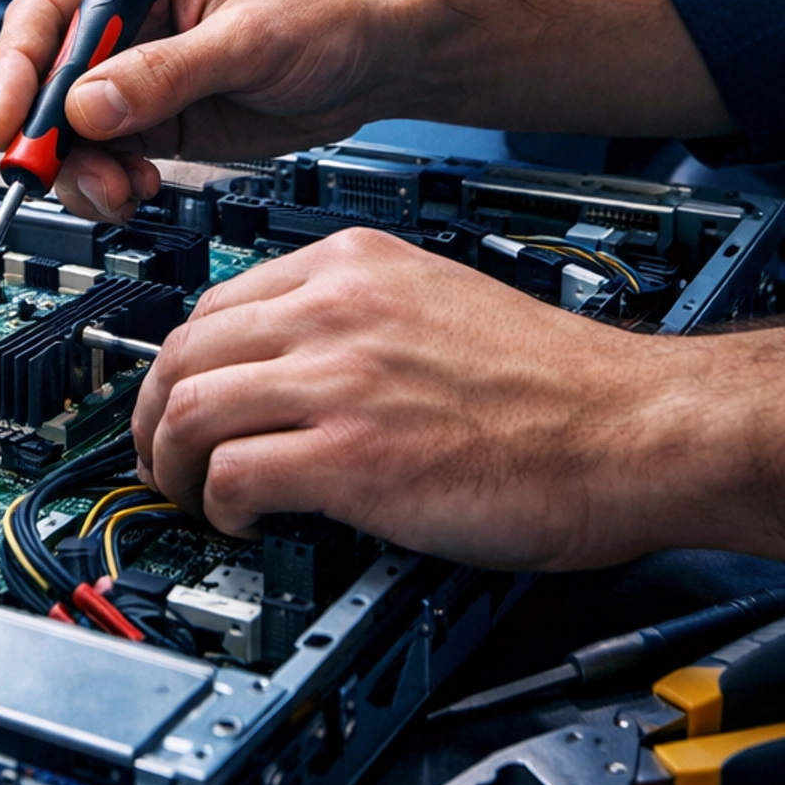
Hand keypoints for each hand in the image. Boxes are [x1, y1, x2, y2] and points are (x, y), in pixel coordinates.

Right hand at [0, 0, 395, 219]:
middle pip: (45, 79)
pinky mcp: (156, 118)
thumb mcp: (248, 40)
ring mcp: (137, 72)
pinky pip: (105, 156)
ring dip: (80, 169)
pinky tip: (136, 192)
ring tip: (120, 192)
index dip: (16, 68)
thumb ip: (166, 73)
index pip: (46, 14)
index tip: (9, 122)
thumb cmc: (326, 15)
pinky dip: (108, 183)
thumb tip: (86, 106)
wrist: (378, 57)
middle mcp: (126, 19)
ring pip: (69, 129)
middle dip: (46, 135)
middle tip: (55, 178)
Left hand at [130, 227, 690, 570]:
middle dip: (150, 415)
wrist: (633, 427)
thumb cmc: (557, 384)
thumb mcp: (439, 302)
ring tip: (185, 499)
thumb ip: (361, 317)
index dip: (180, 362)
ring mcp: (339, 378)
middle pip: (184, 350)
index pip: (217, 301)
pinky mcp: (350, 457)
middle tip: (158, 459)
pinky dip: (217, 505)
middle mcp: (335, 307)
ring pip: (188, 408)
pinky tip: (240, 521)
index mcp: (354, 263)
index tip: (176, 399)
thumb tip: (294, 360)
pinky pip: (232, 473)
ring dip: (169, 466)